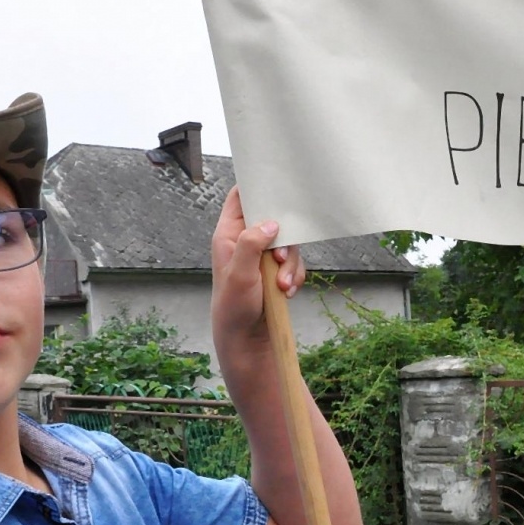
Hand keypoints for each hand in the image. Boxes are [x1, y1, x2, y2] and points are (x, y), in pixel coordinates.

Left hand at [209, 187, 305, 357]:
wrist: (246, 339)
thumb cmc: (234, 306)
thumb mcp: (240, 274)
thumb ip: (252, 244)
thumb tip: (271, 223)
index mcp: (229, 234)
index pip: (239, 198)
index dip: (255, 187)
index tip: (275, 185)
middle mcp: (245, 241)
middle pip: (273, 220)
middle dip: (283, 240)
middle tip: (279, 258)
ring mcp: (261, 256)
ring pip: (287, 244)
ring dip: (289, 265)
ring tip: (282, 285)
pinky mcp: (275, 270)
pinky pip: (293, 263)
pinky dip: (294, 276)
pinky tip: (287, 291)